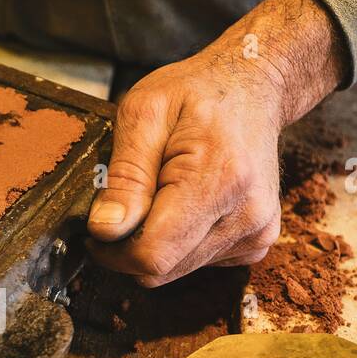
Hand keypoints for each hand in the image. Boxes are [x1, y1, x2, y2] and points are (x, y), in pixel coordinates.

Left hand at [86, 0, 347, 285]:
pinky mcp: (257, 241)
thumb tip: (105, 229)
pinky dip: (180, 243)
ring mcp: (257, 232)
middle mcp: (247, 214)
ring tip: (160, 194)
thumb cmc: (195, 94)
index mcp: (220, 179)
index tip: (99, 227)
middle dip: (130, 247)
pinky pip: (198, 263)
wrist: (253, 86)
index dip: (113, 250)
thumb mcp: (143, 113)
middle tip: (124, 206)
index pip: (153, 254)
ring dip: (156, 243)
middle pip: (163, 269)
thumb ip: (125, 175)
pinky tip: (185, 205)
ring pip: (177, 271)